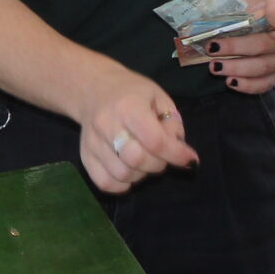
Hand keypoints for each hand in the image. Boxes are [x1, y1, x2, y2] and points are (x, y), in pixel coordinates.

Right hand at [73, 73, 197, 193]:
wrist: (95, 88)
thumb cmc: (132, 93)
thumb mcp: (159, 97)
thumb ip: (172, 123)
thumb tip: (179, 152)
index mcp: (128, 106)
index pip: (154, 140)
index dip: (176, 154)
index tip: (189, 159)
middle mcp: (107, 124)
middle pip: (137, 160)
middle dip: (158, 164)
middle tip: (162, 156)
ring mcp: (92, 142)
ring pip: (122, 175)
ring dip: (141, 174)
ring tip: (144, 159)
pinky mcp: (85, 155)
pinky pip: (105, 183)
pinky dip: (122, 185)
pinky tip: (129, 170)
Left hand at [181, 16, 274, 93]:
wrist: (261, 19)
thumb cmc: (250, 10)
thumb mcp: (243, 2)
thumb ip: (232, 10)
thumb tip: (208, 20)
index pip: (262, 23)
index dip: (240, 31)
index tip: (216, 41)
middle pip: (262, 46)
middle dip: (234, 49)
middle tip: (211, 51)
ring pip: (263, 67)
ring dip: (237, 69)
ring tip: (215, 67)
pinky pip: (264, 84)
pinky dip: (248, 85)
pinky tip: (231, 82)